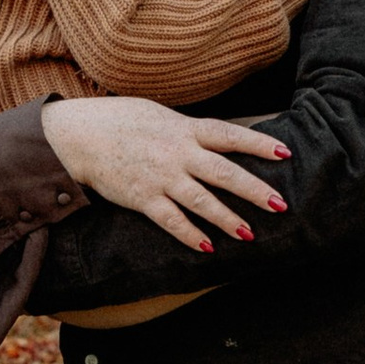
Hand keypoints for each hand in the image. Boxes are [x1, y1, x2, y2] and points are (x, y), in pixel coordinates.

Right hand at [39, 98, 290, 255]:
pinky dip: (190, 235)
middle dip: (254, 190)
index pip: (230, 136)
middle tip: (280, 205)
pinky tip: (208, 249)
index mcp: (185, 128)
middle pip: (224, 172)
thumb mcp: (160, 115)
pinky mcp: (142, 198)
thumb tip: (216, 137)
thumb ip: (189, 129)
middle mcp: (177, 152)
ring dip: (227, 219)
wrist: (79, 136)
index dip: (259, 144)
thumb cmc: (121, 121)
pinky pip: (171, 221)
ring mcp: (160, 177)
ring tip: (249, 234)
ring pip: (202, 201)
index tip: (285, 153)